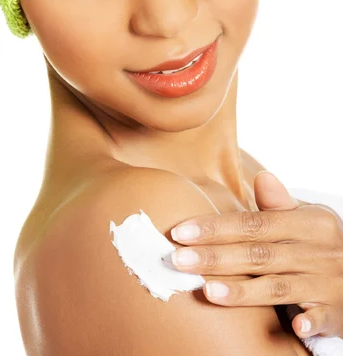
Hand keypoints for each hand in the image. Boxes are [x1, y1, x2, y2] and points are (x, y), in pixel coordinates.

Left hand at [164, 171, 342, 339]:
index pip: (254, 224)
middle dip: (216, 257)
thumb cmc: (320, 243)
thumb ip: (280, 205)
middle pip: (258, 255)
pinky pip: (321, 318)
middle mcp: (316, 252)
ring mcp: (325, 283)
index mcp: (307, 223)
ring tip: (207, 291)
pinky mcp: (335, 313)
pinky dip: (310, 321)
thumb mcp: (307, 219)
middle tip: (178, 260)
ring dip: (243, 291)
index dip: (216, 228)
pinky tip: (295, 326)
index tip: (181, 232)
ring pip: (278, 288)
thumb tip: (261, 178)